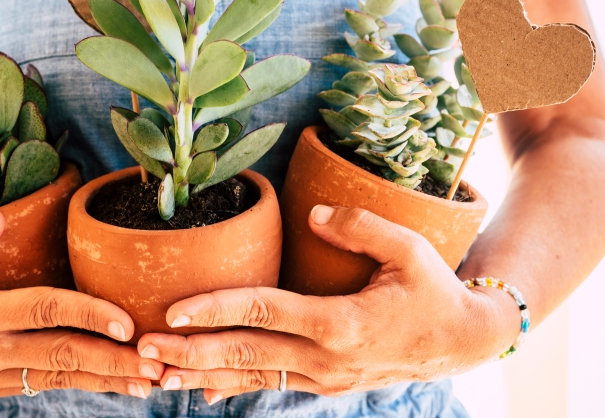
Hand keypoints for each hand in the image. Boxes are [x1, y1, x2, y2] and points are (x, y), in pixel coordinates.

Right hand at [0, 208, 163, 398]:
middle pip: (61, 355)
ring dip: (105, 378)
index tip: (126, 321)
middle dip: (113, 360)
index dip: (88, 315)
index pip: (41, 312)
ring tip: (149, 380)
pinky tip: (112, 380)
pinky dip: (79, 381)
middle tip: (157, 362)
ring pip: (57, 377)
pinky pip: (42, 383)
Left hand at [136, 206, 520, 403]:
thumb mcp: (410, 249)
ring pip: (252, 376)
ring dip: (203, 374)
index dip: (216, 308)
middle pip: (247, 353)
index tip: (173, 309)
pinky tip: (200, 390)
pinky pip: (271, 384)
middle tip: (143, 348)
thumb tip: (313, 214)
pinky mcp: (324, 383)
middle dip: (191, 352)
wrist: (461, 342)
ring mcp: (324, 377)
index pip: (266, 312)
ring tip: (156, 374)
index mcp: (342, 321)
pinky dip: (233, 386)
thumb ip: (361, 227)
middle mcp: (327, 357)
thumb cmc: (433, 290)